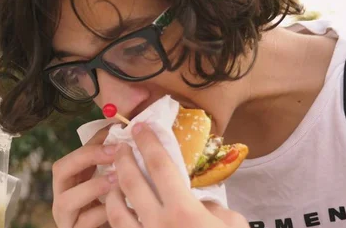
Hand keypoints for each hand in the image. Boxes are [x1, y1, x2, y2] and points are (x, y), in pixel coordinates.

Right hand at [52, 127, 117, 227]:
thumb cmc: (113, 208)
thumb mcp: (111, 183)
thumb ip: (111, 161)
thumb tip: (122, 130)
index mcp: (71, 182)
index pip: (73, 156)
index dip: (92, 143)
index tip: (115, 133)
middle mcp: (63, 197)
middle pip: (60, 170)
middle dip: (86, 157)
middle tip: (114, 153)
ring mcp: (66, 218)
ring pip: (66, 200)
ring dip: (93, 186)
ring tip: (118, 179)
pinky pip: (83, 223)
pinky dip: (102, 213)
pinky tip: (123, 207)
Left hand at [104, 123, 249, 227]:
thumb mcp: (232, 225)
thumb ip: (211, 207)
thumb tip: (195, 201)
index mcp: (184, 211)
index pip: (161, 166)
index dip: (150, 142)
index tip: (142, 127)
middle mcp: (158, 225)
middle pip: (131, 182)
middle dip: (124, 159)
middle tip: (122, 147)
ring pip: (115, 210)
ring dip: (112, 190)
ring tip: (115, 180)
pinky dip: (116, 219)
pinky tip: (119, 212)